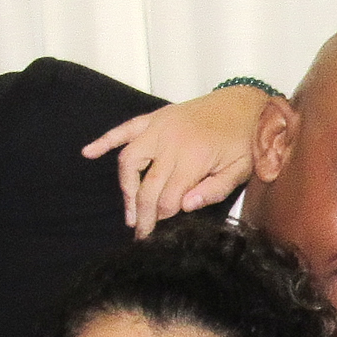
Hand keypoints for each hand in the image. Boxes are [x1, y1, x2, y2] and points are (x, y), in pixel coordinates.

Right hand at [81, 85, 270, 236]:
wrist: (248, 103)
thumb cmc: (246, 140)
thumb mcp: (240, 170)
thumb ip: (214, 190)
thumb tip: (185, 207)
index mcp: (193, 158)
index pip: (167, 199)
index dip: (161, 218)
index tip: (160, 232)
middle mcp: (170, 142)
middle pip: (146, 186)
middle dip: (141, 213)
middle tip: (140, 233)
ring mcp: (159, 128)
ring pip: (128, 160)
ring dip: (125, 186)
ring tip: (130, 209)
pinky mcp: (155, 118)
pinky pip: (124, 129)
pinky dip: (105, 141)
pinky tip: (88, 153)